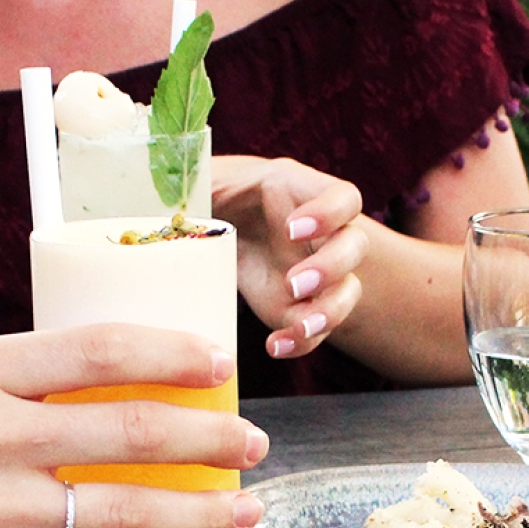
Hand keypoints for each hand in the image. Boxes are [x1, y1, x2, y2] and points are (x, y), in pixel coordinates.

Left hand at [213, 155, 367, 359]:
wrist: (210, 234)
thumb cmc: (211, 197)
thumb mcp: (203, 182)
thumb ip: (196, 181)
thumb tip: (172, 184)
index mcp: (301, 193)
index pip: (343, 197)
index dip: (329, 213)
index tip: (293, 229)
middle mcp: (321, 233)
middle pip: (355, 246)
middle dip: (331, 266)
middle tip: (294, 284)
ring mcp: (317, 273)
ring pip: (347, 291)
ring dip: (329, 311)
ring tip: (300, 327)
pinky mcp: (300, 307)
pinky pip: (315, 329)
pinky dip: (301, 342)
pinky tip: (276, 346)